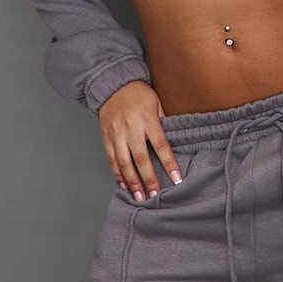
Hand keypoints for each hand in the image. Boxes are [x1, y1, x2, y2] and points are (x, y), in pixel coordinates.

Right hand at [97, 80, 182, 200]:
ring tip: (139, 196)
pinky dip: (117, 174)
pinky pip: (111, 159)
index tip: (176, 178)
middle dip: (148, 178)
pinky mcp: (106, 137)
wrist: (113, 85)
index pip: (161, 145)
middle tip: (155, 195)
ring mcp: (117, 134)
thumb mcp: (157, 101)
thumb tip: (176, 138)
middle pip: (140, 158)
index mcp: (147, 119)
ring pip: (124, 162)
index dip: (169, 163)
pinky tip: (124, 185)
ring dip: (132, 181)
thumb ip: (164, 120)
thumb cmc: (139, 94)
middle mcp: (131, 128)